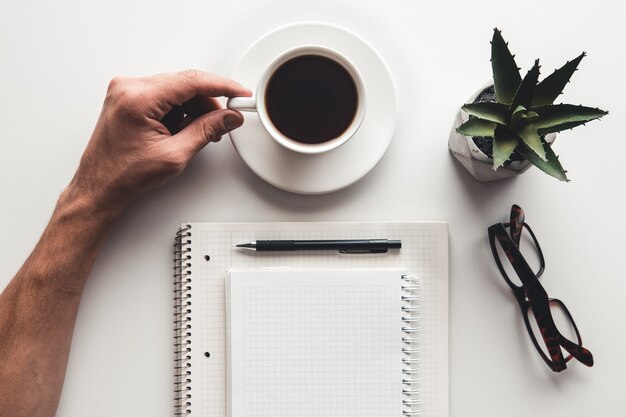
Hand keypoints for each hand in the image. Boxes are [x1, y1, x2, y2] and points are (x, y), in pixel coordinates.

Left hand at [69, 70, 251, 214]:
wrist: (100, 186)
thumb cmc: (125, 175)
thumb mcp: (175, 155)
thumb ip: (206, 131)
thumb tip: (229, 117)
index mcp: (138, 98)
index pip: (191, 81)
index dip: (221, 86)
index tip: (239, 93)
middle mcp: (129, 87)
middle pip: (184, 84)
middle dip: (207, 103)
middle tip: (224, 121)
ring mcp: (127, 90)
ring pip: (176, 89)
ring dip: (193, 108)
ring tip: (198, 133)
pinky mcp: (128, 97)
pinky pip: (164, 95)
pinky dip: (179, 111)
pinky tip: (182, 130)